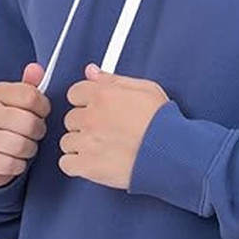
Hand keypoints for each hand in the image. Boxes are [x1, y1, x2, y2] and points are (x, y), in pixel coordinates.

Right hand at [0, 62, 50, 185]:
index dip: (43, 108)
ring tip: (26, 146)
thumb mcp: (15, 102)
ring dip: (30, 149)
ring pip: (21, 145)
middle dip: (38, 131)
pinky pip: (12, 164)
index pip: (31, 96)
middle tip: (35, 133)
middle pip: (29, 123)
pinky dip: (19, 165)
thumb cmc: (6, 125)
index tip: (40, 113)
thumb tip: (36, 68)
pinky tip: (15, 159)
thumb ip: (28, 86)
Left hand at [59, 63, 169, 189]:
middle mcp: (90, 117)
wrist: (171, 153)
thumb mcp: (145, 89)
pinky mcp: (87, 166)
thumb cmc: (163, 123)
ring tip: (101, 149)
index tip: (95, 110)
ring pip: (67, 142)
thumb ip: (114, 79)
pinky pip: (67, 164)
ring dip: (80, 145)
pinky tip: (92, 162)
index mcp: (102, 95)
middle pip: (70, 119)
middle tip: (103, 131)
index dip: (86, 102)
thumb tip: (92, 71)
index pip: (74, 93)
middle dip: (84, 125)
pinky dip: (76, 165)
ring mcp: (86, 142)